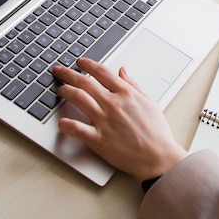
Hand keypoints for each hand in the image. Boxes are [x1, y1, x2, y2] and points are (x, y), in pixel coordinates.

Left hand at [53, 58, 187, 179]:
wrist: (159, 156)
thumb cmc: (157, 132)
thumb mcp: (150, 102)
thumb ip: (134, 85)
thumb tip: (123, 71)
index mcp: (126, 93)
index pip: (102, 72)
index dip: (88, 64)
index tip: (80, 62)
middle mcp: (113, 103)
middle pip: (85, 82)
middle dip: (69, 74)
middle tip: (60, 71)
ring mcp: (105, 120)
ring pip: (78, 98)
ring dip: (65, 91)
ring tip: (60, 90)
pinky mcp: (99, 139)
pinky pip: (77, 129)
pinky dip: (66, 124)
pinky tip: (61, 121)